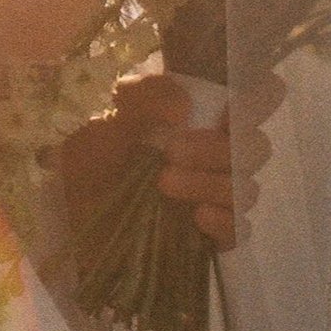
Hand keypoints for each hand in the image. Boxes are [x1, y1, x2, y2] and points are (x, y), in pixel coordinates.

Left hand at [57, 70, 280, 250]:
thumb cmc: (91, 164)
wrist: (70, 224)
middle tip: (170, 153)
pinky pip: (240, 228)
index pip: (260, 94)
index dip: (261, 98)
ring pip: (246, 187)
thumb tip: (185, 106)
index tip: (229, 109)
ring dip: (209, 182)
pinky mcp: (212, 235)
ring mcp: (218, 195)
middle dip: (217, 148)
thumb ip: (143, 102)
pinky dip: (224, 221)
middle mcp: (219, 152)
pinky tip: (196, 217)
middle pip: (256, 145)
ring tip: (164, 184)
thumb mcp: (106, 123)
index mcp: (201, 115)